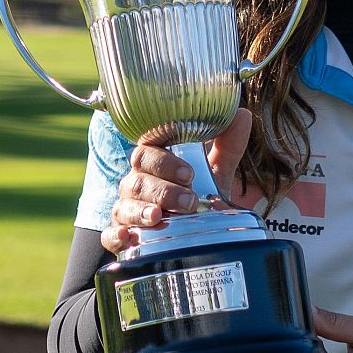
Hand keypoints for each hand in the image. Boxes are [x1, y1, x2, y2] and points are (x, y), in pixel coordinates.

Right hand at [102, 109, 255, 255]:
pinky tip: (128, 235)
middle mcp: (135, 186)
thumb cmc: (196, 199)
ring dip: (143, 211)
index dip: (163, 161)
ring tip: (160, 217)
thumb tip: (242, 115)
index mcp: (153, 166)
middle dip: (162, 190)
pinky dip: (117, 235)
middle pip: (136, 180)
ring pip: (124, 206)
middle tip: (188, 200)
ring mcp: (126, 211)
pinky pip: (110, 234)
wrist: (195, 236)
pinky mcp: (121, 237)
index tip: (189, 173)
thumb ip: (227, 148)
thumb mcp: (215, 176)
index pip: (145, 152)